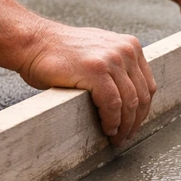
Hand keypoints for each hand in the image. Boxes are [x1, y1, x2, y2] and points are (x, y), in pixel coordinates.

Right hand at [18, 20, 156, 148]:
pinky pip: (113, 104)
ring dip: (124, 125)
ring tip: (116, 138)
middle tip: (125, 136)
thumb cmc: (60, 52)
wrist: (33, 42)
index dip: (142, 111)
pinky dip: (112, 121)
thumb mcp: (99, 52)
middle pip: (142, 96)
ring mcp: (111, 59)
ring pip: (129, 102)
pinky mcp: (96, 71)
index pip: (147, 85)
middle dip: (135, 121)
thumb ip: (117, 67)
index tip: (134, 124)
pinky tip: (106, 129)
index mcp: (130, 46)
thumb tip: (130, 99)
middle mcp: (125, 50)